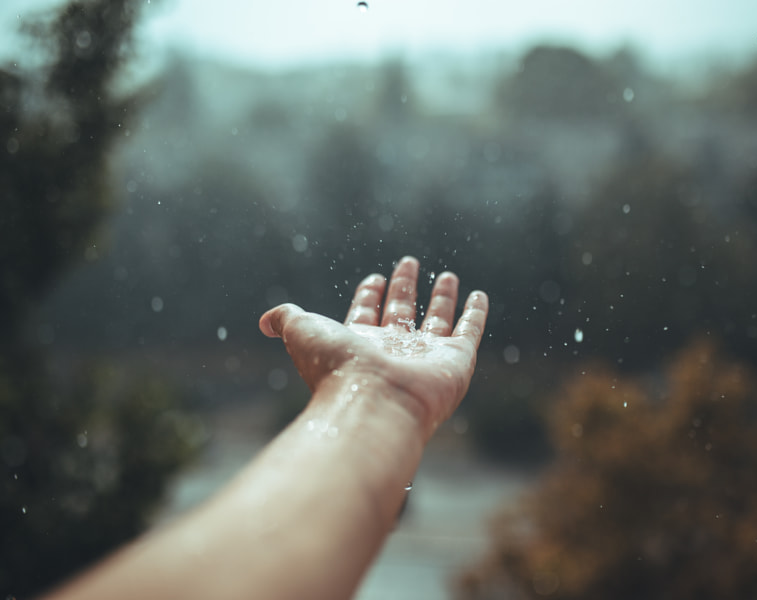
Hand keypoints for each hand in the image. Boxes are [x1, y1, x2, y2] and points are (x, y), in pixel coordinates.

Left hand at [259, 256, 487, 431]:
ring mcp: (426, 356)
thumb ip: (285, 319)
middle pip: (400, 312)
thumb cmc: (336, 369)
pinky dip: (475, 314)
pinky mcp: (455, 361)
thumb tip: (263, 321)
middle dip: (404, 287)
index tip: (374, 277)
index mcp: (359, 343)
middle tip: (409, 263)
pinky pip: (469, 332)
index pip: (366, 313)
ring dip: (442, 298)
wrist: (373, 403)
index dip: (369, 294)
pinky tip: (478, 295)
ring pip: (437, 320)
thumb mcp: (302, 332)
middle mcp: (393, 350)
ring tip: (448, 276)